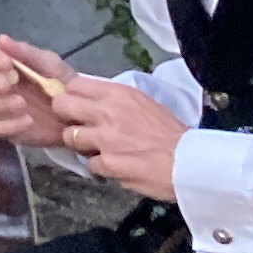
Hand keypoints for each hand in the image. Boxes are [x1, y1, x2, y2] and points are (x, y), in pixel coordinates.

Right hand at [0, 35, 77, 144]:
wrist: (77, 113)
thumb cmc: (61, 82)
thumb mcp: (49, 63)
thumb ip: (25, 53)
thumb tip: (0, 39)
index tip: (6, 63)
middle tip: (6, 84)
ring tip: (21, 104)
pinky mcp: (2, 128)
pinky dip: (7, 125)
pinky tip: (27, 121)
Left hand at [50, 74, 187, 200]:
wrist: (191, 162)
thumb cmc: (169, 132)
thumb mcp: (141, 103)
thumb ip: (114, 101)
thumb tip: (89, 103)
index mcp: (117, 94)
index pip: (74, 85)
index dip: (72, 96)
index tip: (77, 106)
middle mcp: (107, 112)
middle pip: (62, 106)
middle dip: (66, 116)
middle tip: (78, 126)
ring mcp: (105, 139)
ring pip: (70, 137)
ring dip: (81, 145)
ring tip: (100, 149)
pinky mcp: (107, 163)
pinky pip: (89, 164)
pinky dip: (100, 166)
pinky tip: (115, 165)